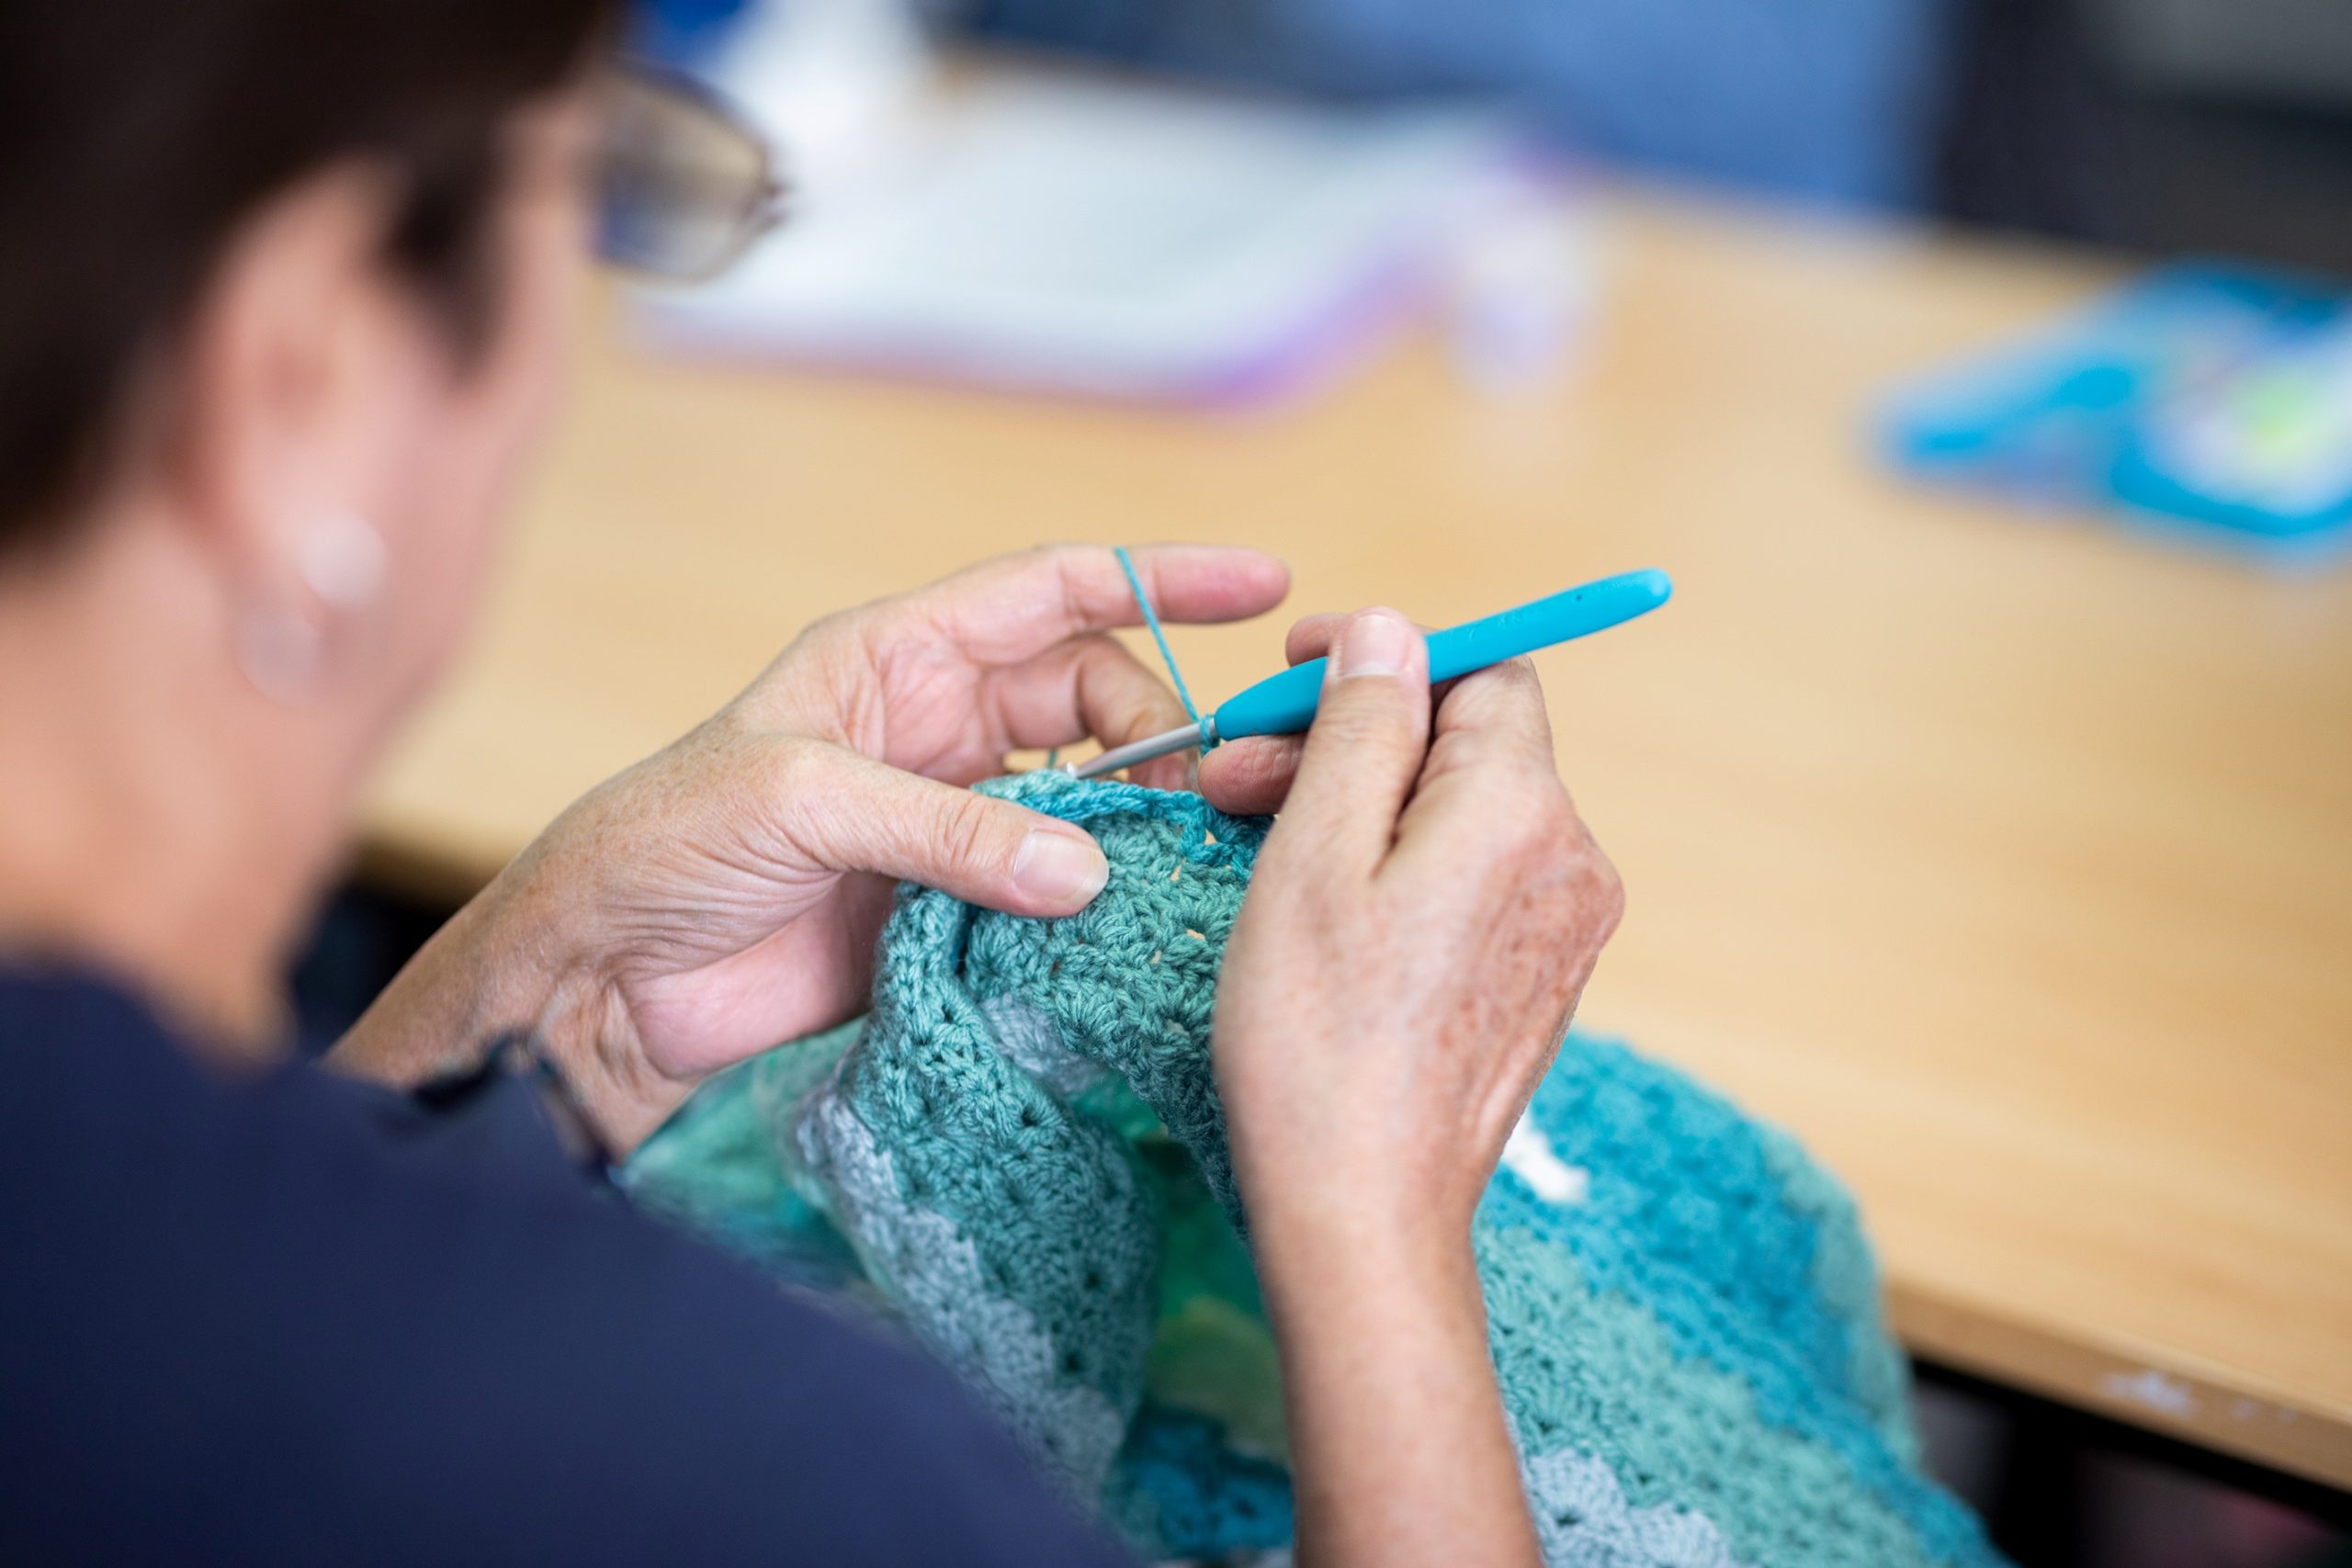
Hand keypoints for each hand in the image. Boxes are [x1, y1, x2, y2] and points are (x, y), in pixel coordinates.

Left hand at [338, 544, 1286, 1150]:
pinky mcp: (951, 914)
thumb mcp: (799, 801)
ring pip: (1088, 801)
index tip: (1265, 584)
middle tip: (1206, 793)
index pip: (1054, 591)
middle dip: (1162, 728)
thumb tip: (1087, 871)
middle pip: (1095, 699)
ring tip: (1188, 860)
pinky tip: (1138, 927)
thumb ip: (947, 828)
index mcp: (897, 658)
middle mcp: (937, 730)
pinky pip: (1053, 896)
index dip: (1159, 578)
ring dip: (1139, 823)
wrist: (601, 982)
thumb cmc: (663, 844)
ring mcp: (950, 824)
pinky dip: (1100, 907)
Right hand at [1212, 606, 1621, 1246]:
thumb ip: (1363, 725)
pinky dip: (1398, 865)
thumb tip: (1392, 631)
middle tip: (1232, 775)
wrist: (1366, 1209)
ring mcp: (1564, 927)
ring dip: (1362, 803)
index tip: (1292, 672)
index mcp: (1522, 810)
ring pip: (1462, 812)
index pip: (1482, 671)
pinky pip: (1473, 878)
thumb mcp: (1314, 854)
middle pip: (1466, 743)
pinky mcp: (1540, 980)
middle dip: (1350, 739)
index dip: (1387, 656)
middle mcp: (1570, 859)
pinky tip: (1317, 902)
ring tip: (1255, 841)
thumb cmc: (1320, 1038)